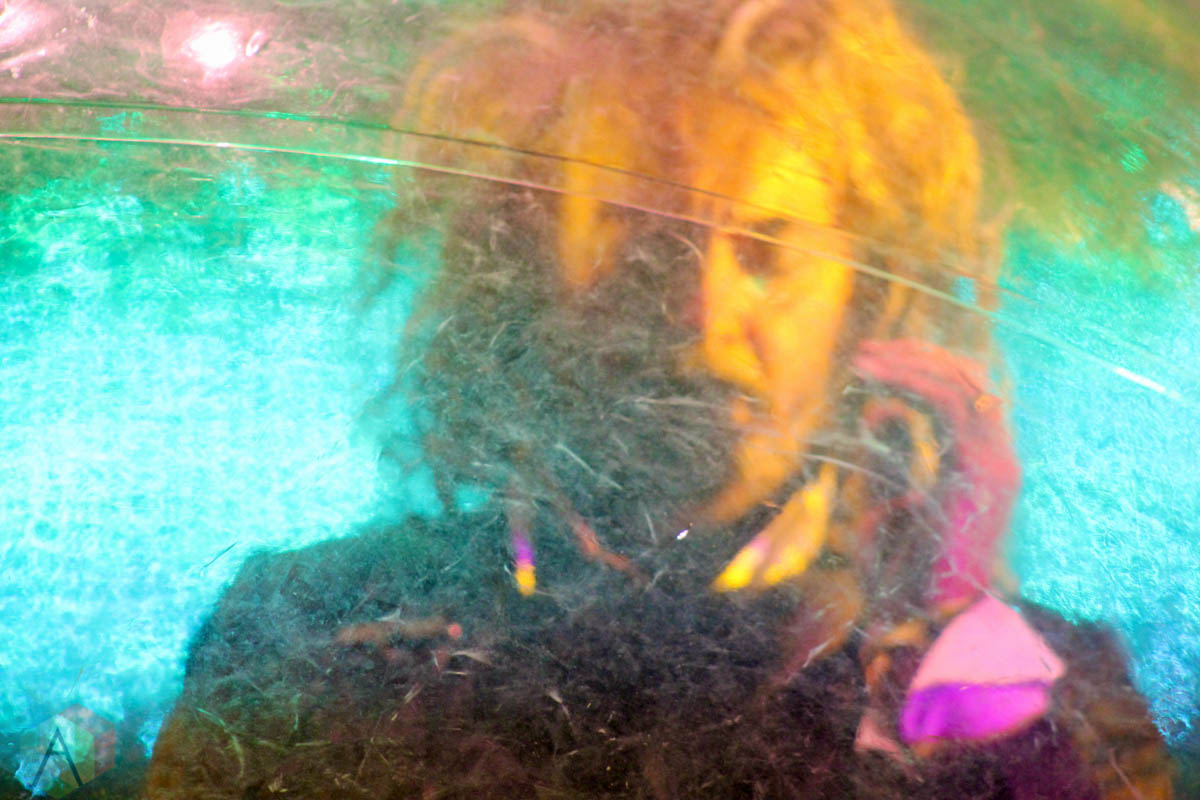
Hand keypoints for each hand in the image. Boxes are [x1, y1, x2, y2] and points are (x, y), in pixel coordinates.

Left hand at [852, 339, 1020, 612]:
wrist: (940, 612)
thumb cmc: (914, 570)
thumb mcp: (903, 505)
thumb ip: (896, 462)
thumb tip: (874, 421)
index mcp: (983, 462)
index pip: (967, 391)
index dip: (927, 367)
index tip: (881, 359)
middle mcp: (998, 454)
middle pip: (968, 376)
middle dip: (917, 355)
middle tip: (869, 349)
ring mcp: (997, 458)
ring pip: (961, 381)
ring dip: (909, 362)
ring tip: (865, 358)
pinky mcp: (982, 465)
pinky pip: (949, 402)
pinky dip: (911, 382)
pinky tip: (876, 381)